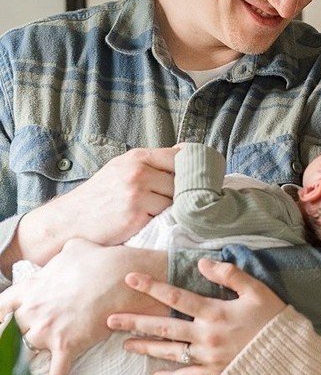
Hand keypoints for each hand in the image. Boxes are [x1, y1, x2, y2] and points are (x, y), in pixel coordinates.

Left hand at [0, 239, 167, 374]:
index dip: (1, 318)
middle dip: (27, 333)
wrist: (122, 276)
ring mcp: (48, 329)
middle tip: (39, 336)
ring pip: (34, 349)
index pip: (2, 307)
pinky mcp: (67, 344)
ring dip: (41, 354)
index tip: (4, 326)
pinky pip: (58, 370)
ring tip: (47, 358)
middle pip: (17, 331)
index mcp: (32, 289)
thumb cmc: (101, 260)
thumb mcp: (76, 248)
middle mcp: (33, 310)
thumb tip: (69, 251)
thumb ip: (64, 254)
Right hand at [14, 146, 179, 265]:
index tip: (196, 180)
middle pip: (180, 181)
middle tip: (174, 203)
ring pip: (175, 200)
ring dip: (172, 209)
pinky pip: (164, 217)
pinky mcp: (136, 215)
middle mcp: (137, 171)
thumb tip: (186, 152)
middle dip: (181, 193)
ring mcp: (137, 193)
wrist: (70, 221)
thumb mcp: (122, 170)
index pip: (178, 157)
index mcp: (136, 157)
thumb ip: (151, 163)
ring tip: (157, 213)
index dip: (190, 170)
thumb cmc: (101, 197)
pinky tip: (150, 222)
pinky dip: (161, 222)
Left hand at [108, 259, 286, 374]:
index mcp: (215, 312)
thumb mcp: (257, 290)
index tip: (130, 279)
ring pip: (169, 352)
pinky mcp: (213, 373)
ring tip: (124, 344)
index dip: (152, 287)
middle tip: (109, 320)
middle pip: (163, 327)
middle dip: (135, 322)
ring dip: (145, 347)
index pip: (176, 297)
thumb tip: (202, 263)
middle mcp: (205, 336)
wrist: (287, 355)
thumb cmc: (273, 319)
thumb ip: (230, 274)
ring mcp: (207, 357)